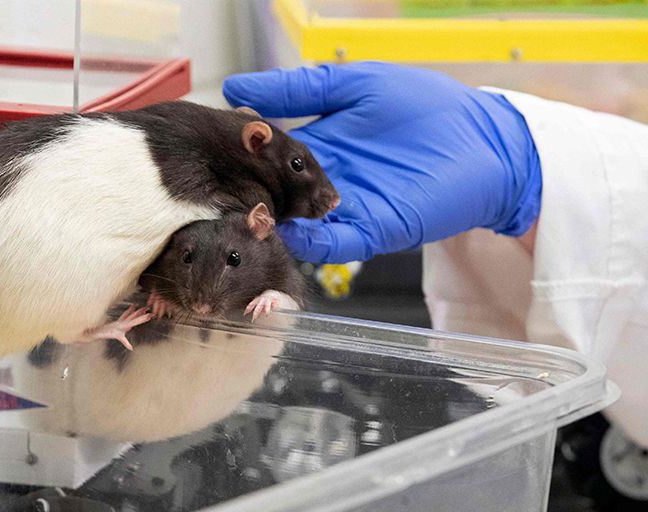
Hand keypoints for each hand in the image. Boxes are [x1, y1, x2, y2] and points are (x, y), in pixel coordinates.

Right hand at [223, 62, 541, 262]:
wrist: (484, 136)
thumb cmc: (425, 106)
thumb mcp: (353, 84)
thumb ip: (299, 90)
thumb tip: (236, 86)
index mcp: (315, 145)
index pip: (265, 155)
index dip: (240, 155)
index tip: (211, 151)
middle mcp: (323, 181)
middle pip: (274, 194)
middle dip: (248, 196)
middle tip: (216, 195)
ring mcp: (346, 210)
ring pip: (297, 225)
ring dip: (274, 226)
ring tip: (246, 220)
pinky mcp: (372, 231)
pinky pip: (334, 243)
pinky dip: (313, 242)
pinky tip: (293, 233)